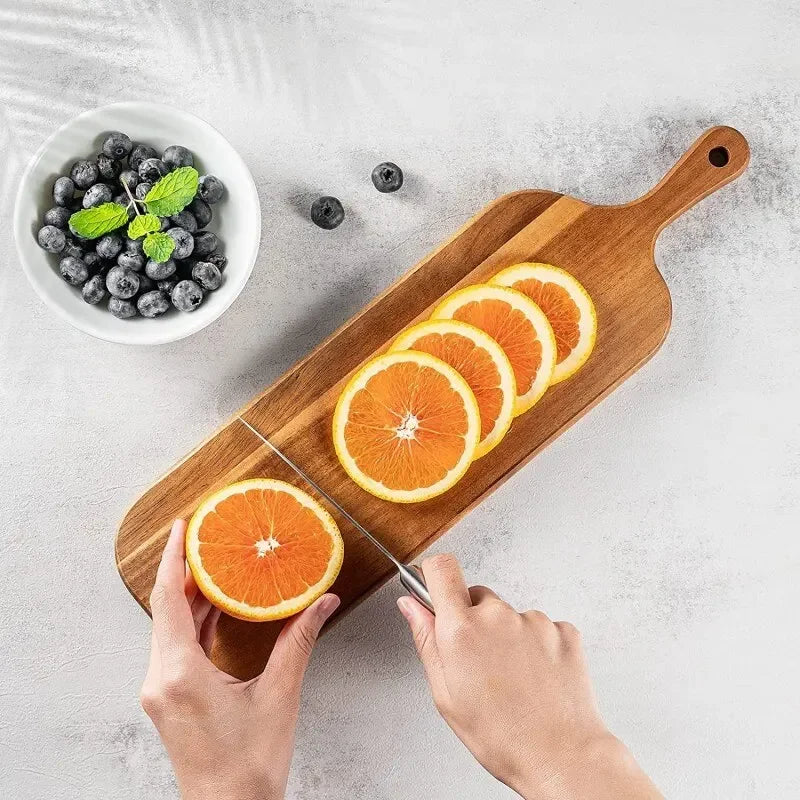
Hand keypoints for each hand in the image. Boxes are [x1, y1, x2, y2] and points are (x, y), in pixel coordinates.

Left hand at [141, 519, 339, 799]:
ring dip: (191, 595)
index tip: (181, 527)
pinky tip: (217, 606)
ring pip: (170, 627)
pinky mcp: (170, 697)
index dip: (173, 558)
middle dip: (185, 569)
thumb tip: (321, 604)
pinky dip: (196, 621)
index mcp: (180, 675)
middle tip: (205, 537)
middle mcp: (161, 679)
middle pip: (166, 608)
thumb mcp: (279, 696)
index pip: (168, 600)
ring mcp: (162, 690)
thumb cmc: (247, 769)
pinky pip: (177, 645)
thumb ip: (298, 642)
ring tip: (214, 565)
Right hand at [397, 554, 661, 799]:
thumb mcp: (445, 695)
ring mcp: (534, 620)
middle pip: (477, 596)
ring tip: (513, 679)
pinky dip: (536, 645)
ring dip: (507, 635)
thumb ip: (426, 640)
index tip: (434, 587)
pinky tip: (536, 677)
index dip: (434, 574)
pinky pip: (540, 626)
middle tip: (479, 662)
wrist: (562, 757)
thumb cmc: (502, 737)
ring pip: (510, 614)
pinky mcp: (563, 629)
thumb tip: (411, 605)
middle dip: (473, 620)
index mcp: (462, 629)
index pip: (441, 568)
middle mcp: (498, 615)